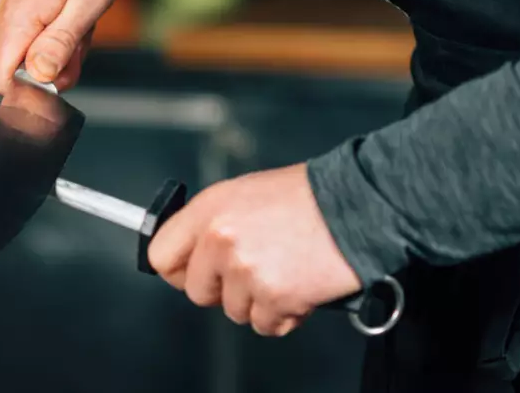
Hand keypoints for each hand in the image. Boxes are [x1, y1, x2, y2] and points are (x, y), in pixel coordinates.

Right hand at [0, 0, 124, 93]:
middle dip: (50, 66)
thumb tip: (38, 77)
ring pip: (19, 52)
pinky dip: (46, 31)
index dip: (29, 91)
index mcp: (16, 16)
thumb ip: (61, 43)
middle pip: (14, 69)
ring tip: (76, 17)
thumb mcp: (89, 2)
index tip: (61, 79)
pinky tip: (65, 9)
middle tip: (81, 37)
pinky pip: (20, 33)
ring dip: (52, 47)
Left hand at [148, 163, 361, 336]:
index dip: (179, 270)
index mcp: (209, 209)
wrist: (357, 206)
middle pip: (197, 292)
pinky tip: (300, 286)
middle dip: (223, 290)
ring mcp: (245, 270)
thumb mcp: (246, 194)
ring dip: (259, 300)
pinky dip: (284, 314)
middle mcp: (220, 239)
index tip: (193, 273)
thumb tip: (196, 253)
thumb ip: (215, 223)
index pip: (162, 255)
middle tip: (253, 273)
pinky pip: (266, 325)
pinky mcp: (274, 297)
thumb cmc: (308, 198)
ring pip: (234, 310)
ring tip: (285, 270)